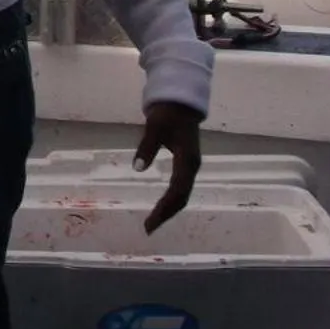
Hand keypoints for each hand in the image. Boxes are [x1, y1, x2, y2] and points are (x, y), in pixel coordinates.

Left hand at [136, 101, 204, 233]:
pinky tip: (162, 206)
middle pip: (181, 197)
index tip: (150, 223)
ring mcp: (190, 166)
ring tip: (153, 222)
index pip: (176, 191)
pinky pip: (181, 187)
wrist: (182, 101)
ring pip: (182, 194)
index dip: (164, 209)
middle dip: (166, 214)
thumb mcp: (155, 126)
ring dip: (169, 209)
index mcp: (187, 160)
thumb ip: (147, 146)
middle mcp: (192, 167)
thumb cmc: (168, 113)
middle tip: (148, 228)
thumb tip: (138, 168)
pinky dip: (171, 199)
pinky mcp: (186, 164)